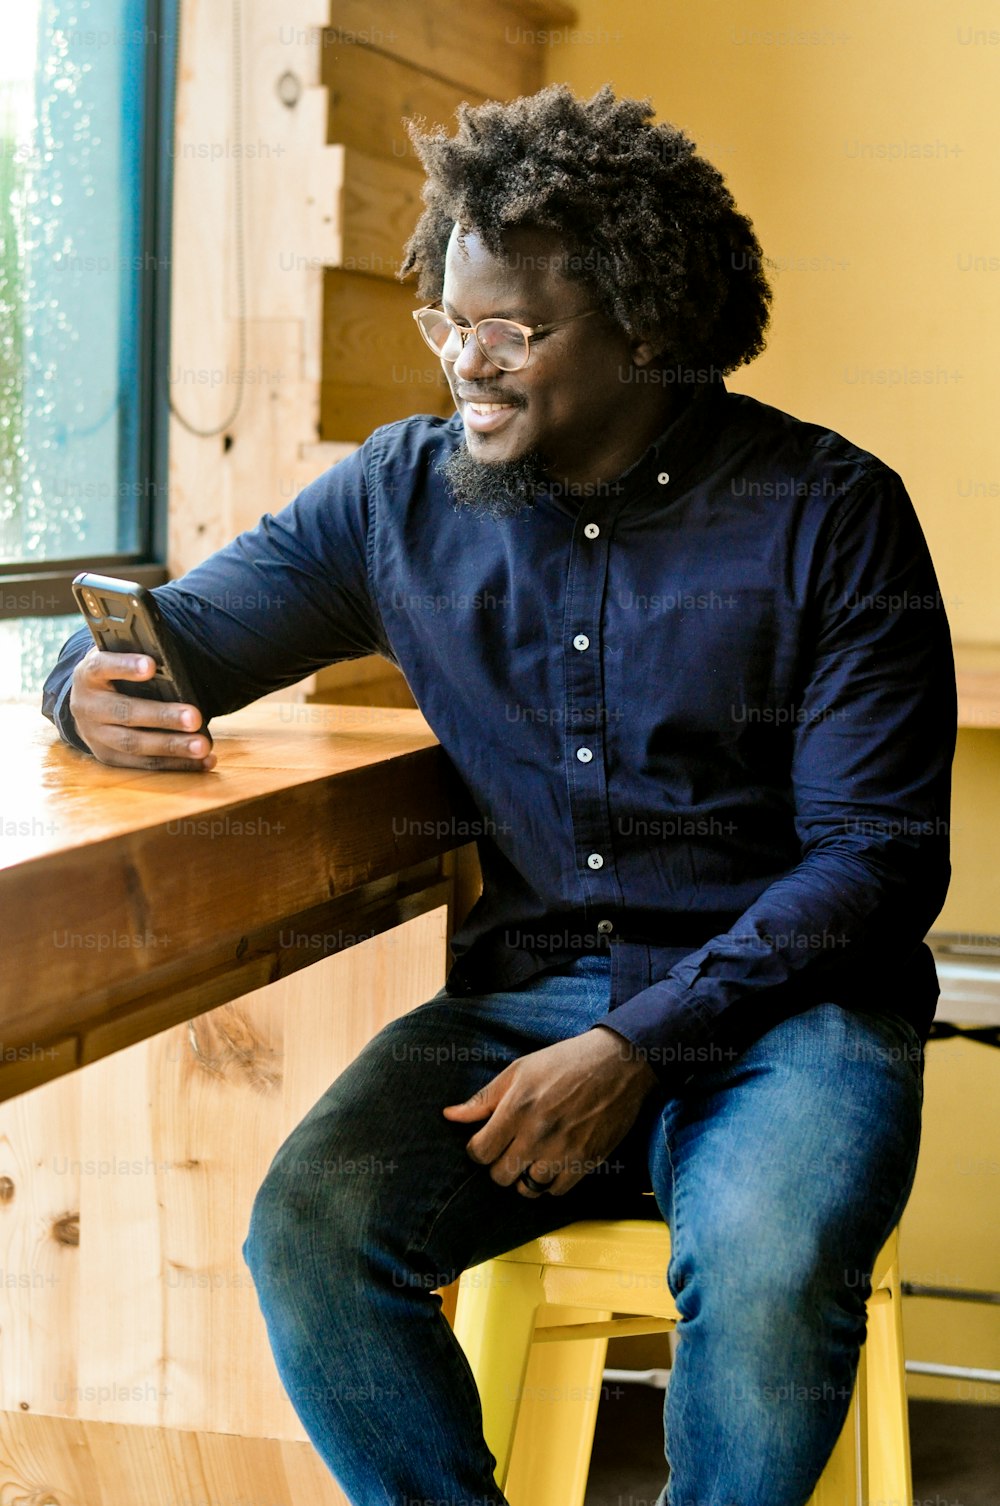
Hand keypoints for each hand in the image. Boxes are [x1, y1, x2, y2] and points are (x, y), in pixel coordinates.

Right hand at [69, 649, 215, 771]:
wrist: (87, 704)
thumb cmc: (115, 674)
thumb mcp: (118, 658)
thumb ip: (139, 654)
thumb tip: (173, 660)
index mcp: (88, 674)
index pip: (102, 666)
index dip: (125, 666)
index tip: (151, 665)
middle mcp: (88, 706)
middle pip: (125, 712)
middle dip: (162, 716)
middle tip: (194, 718)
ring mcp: (96, 736)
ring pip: (136, 744)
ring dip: (173, 746)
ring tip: (203, 745)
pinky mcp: (110, 758)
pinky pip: (146, 763)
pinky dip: (178, 764)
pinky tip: (205, 760)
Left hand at [442, 1026, 658, 1197]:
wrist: (618, 1063)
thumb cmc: (566, 1061)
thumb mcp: (520, 1070)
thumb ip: (484, 1098)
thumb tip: (450, 1115)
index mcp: (517, 1108)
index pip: (479, 1152)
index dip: (478, 1148)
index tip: (486, 1141)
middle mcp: (537, 1134)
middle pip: (500, 1175)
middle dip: (499, 1164)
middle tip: (510, 1148)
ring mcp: (563, 1151)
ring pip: (527, 1189)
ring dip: (524, 1176)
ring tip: (531, 1157)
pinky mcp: (587, 1161)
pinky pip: (556, 1191)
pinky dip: (550, 1182)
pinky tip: (553, 1163)